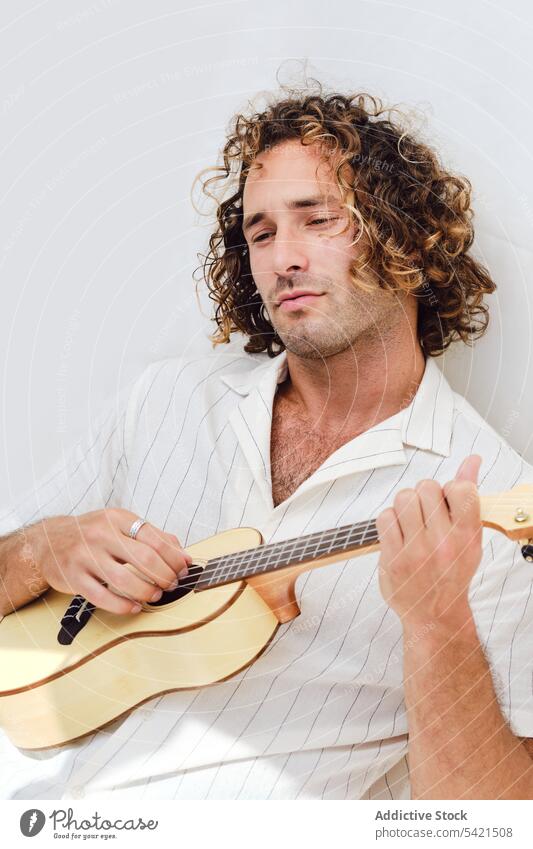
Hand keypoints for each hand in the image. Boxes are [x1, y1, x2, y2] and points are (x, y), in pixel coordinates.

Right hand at [29, 508, 191, 614]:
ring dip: (146, 592)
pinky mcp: (74, 577)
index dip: (174, 557)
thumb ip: (154, 537)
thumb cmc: (92, 533)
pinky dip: (123, 606)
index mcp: (117, 518)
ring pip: (124, 580)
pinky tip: (134, 607)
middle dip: (164, 576)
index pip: (155, 538)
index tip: (184, 570)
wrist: (48, 540)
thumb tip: (184, 556)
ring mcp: (85, 556)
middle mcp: (101, 534)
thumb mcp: (121, 524)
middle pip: (144, 559)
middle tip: (171, 585)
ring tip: (155, 595)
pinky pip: (102, 597)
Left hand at [375, 454, 482, 631]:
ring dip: (406, 505)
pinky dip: (390, 520)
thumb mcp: (469, 536)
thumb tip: (471, 460)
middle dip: (425, 495)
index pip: (460, 488)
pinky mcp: (392, 558)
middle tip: (427, 514)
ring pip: (404, 498)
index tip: (447, 503)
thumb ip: (468, 496)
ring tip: (412, 522)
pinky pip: (385, 517)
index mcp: (467, 535)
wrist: (434, 613)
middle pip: (426, 487)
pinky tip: (398, 533)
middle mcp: (443, 543)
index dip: (450, 488)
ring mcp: (416, 551)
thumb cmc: (452, 570)